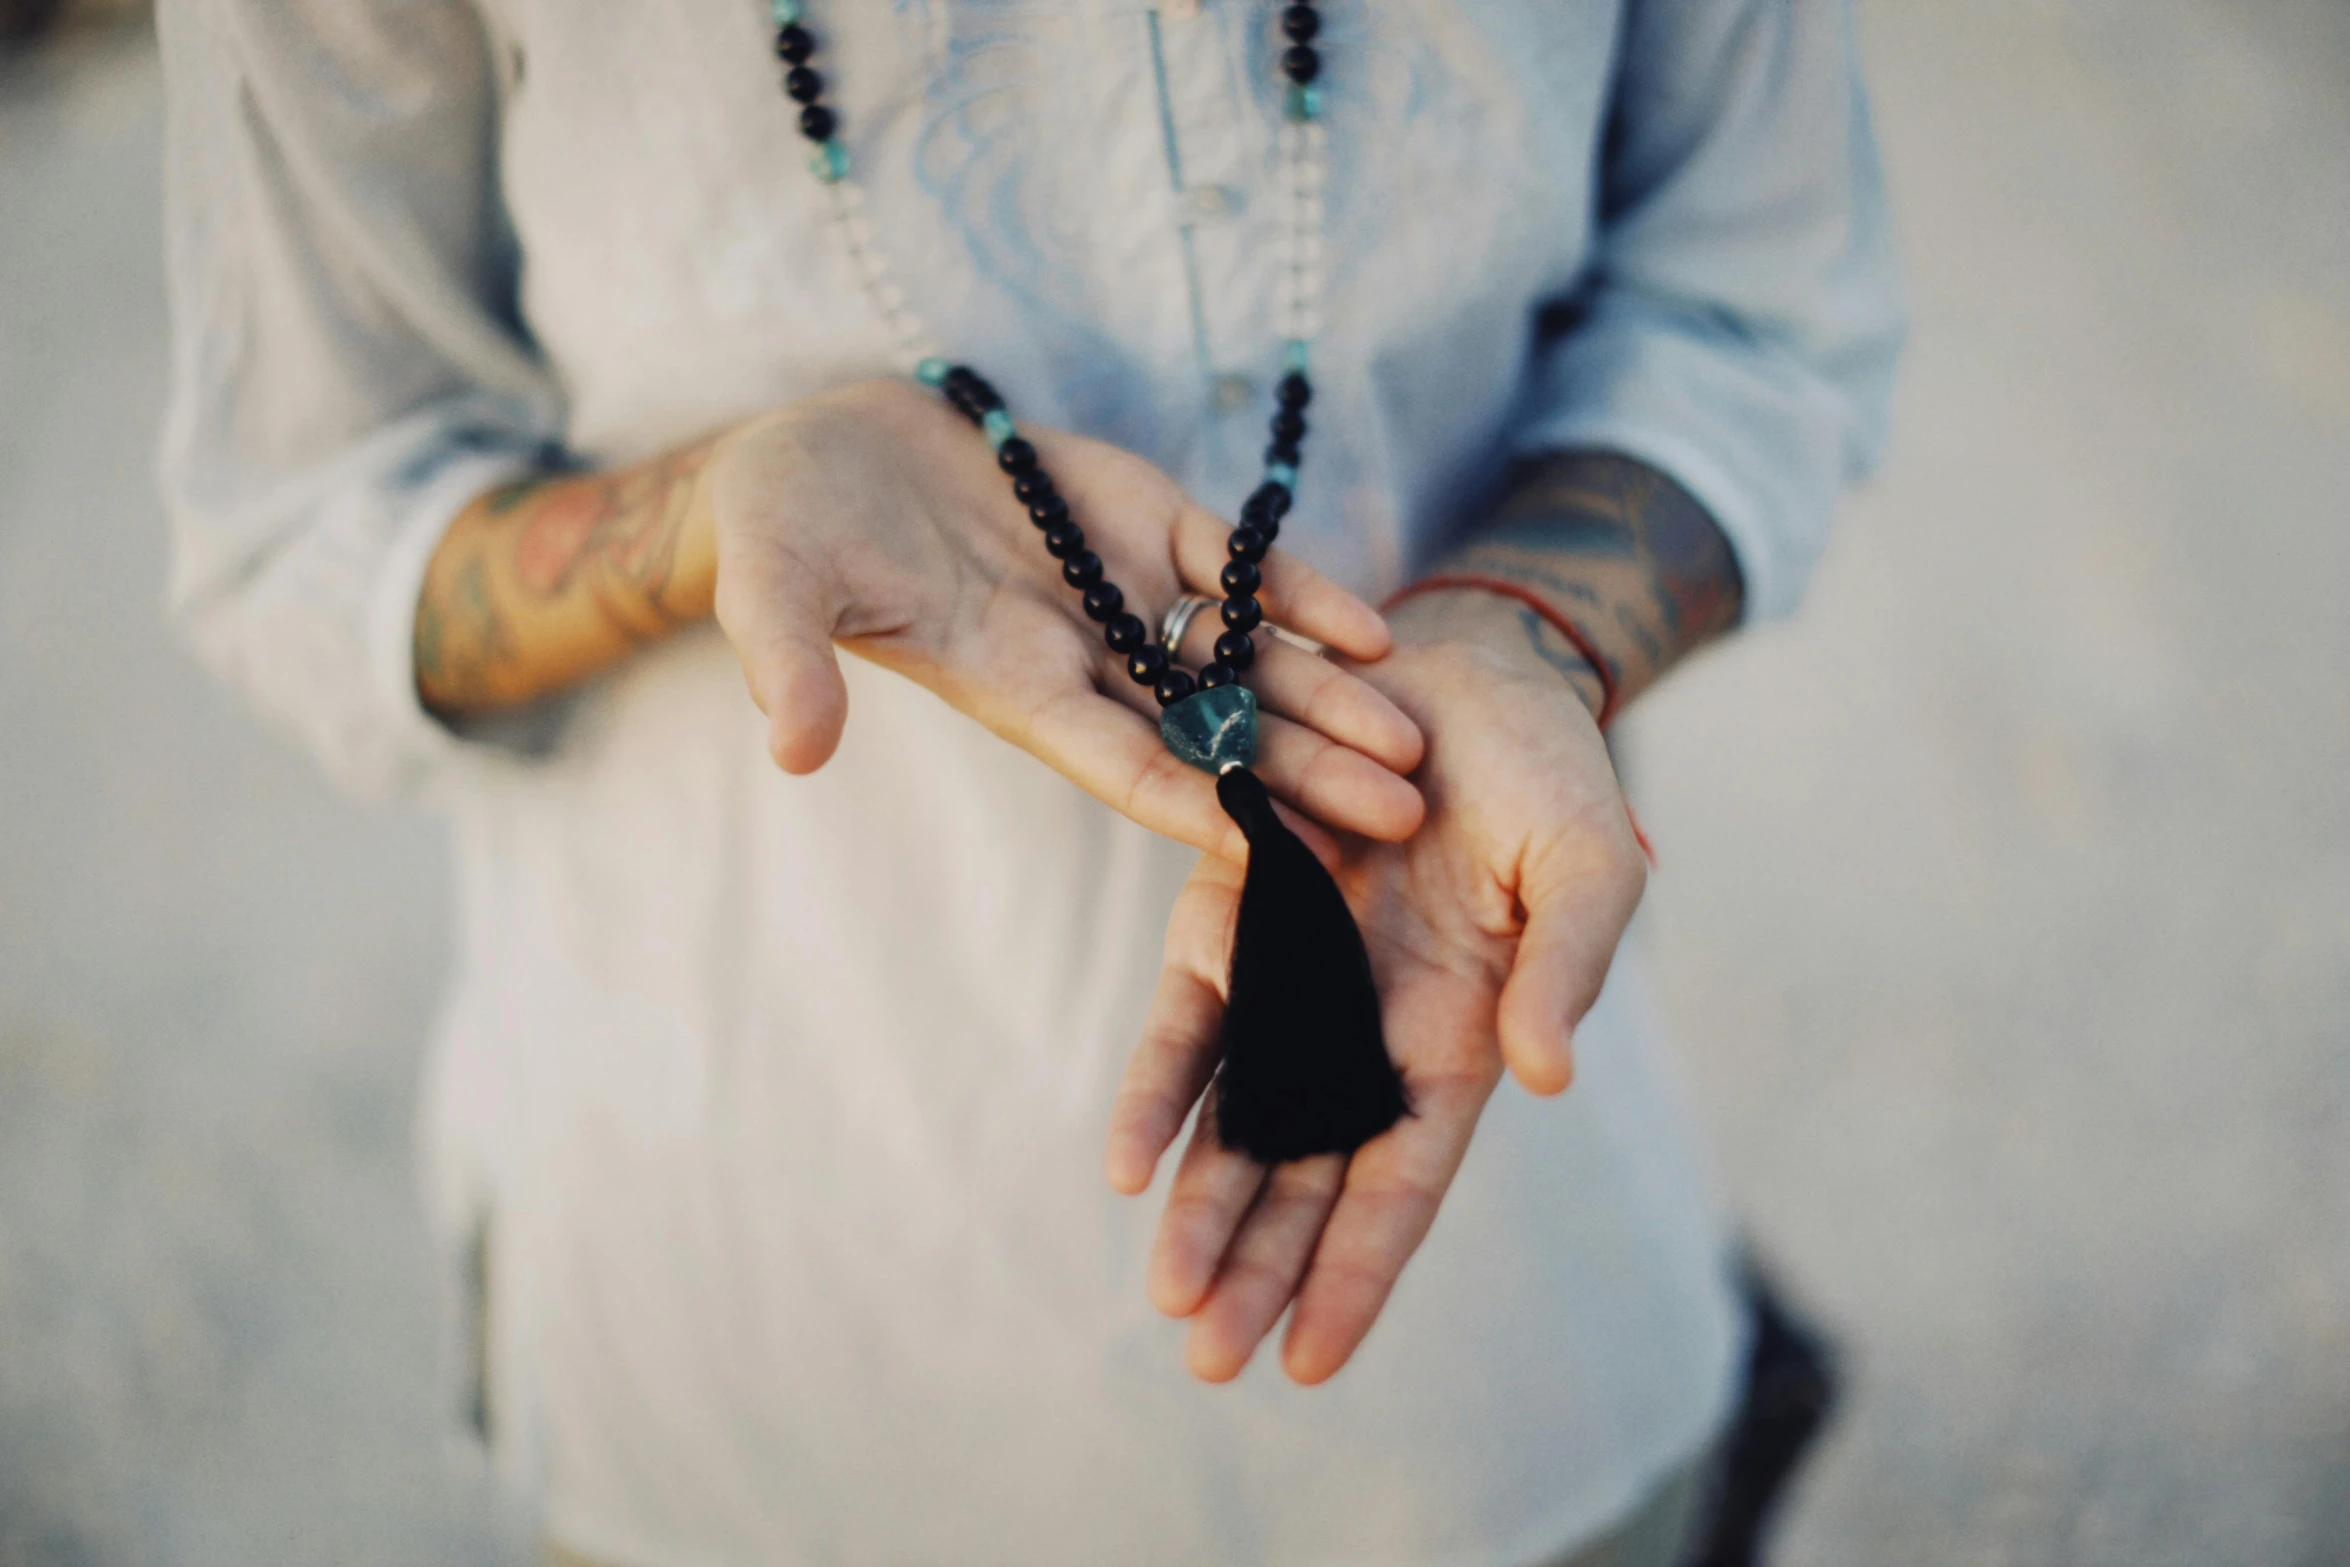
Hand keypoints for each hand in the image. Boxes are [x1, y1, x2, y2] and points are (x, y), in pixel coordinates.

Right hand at [704, 379, 1425, 857]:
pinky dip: (1300, 596)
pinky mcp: (1142, 516)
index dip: (1196, 804)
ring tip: (1415, 748)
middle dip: (1303, 775)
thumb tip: (794, 747)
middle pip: (1212, 731)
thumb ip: (793, 661)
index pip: (1119, 763)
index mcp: (1011, 687)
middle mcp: (1083, 655)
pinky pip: (1237, 568)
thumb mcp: (774, 588)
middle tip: (1402, 818)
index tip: (1275, 852)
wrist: (820, 448)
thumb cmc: (784, 527)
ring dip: (1328, 702)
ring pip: (1244, 661)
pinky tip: (1372, 631)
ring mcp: (1122, 588)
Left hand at [1104, 600, 1647, 1382]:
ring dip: (1202, 1204)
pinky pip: (1190, 1014)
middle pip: (1305, 1177)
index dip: (1358, 1272)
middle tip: (1208, 1359)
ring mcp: (1293, 976)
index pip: (1402, 1184)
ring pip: (1237, 1118)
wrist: (1464, 668)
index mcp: (1457, 1040)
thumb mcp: (1590, 867)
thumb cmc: (1548, 776)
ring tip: (1166, 1295)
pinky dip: (1160, 1086)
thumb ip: (1567, 967)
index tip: (1310, 1362)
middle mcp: (1364, 1029)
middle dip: (1258, 1267)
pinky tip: (1128, 1161)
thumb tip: (1549, 1077)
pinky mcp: (1232, 909)